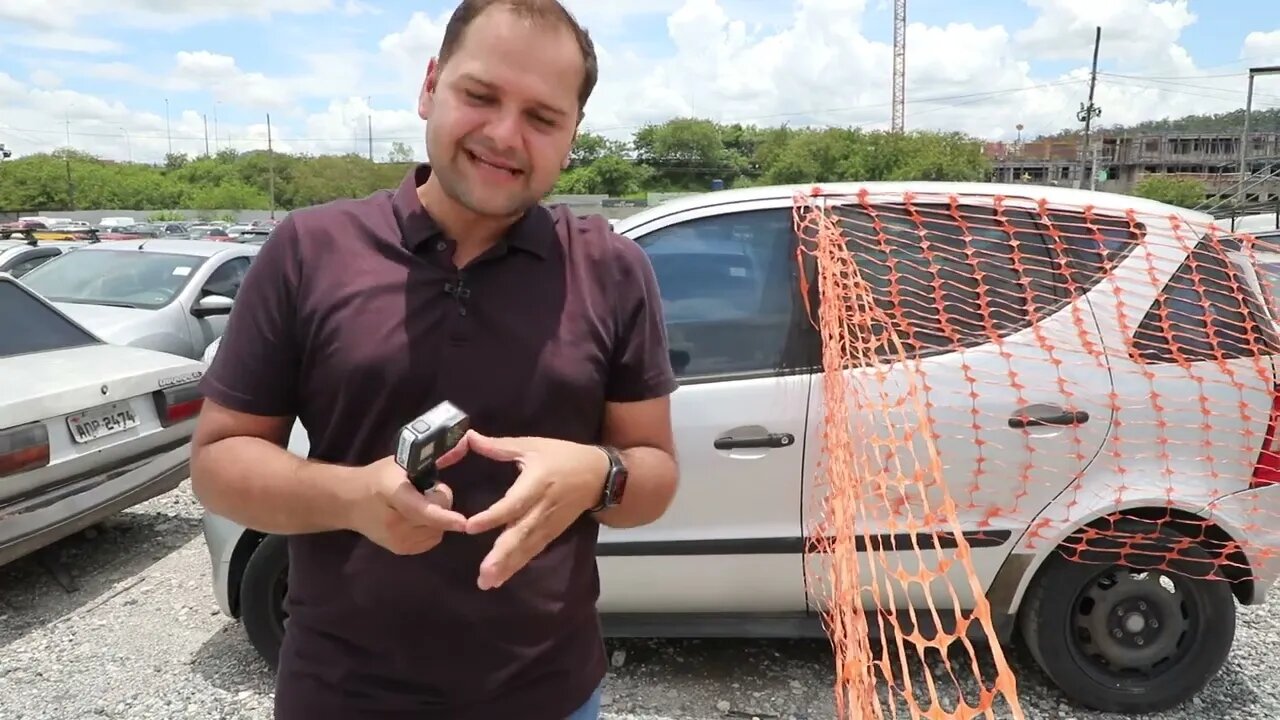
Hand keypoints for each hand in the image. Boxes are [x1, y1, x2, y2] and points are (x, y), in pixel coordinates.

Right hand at [346, 456, 467, 555]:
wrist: (348, 502)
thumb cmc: (376, 477)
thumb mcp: (399, 463)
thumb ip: (427, 462)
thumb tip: (464, 445)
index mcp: (392, 494)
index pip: (421, 509)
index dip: (443, 515)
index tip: (463, 522)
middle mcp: (394, 523)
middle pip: (436, 518)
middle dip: (440, 502)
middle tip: (426, 491)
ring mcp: (397, 541)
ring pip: (437, 531)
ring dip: (437, 517)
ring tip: (419, 504)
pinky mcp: (400, 550)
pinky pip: (431, 540)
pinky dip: (431, 528)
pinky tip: (417, 518)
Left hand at [451, 430, 607, 589]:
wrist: (599, 475)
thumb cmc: (563, 456)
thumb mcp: (533, 445)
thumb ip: (499, 446)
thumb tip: (468, 438)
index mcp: (537, 483)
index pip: (513, 503)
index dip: (493, 516)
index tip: (471, 527)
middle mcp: (542, 508)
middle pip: (521, 534)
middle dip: (502, 555)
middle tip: (483, 573)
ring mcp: (548, 524)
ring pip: (526, 547)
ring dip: (507, 566)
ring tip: (487, 582)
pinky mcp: (551, 533)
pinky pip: (533, 551)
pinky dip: (517, 565)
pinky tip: (500, 578)